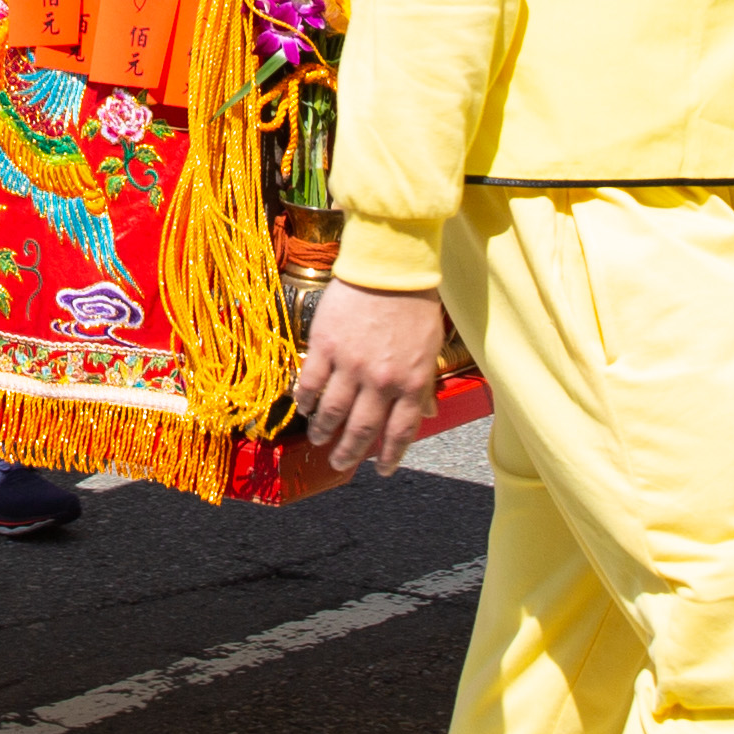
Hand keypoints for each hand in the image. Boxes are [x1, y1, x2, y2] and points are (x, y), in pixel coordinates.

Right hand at [296, 280, 450, 483]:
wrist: (390, 264)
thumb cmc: (415, 303)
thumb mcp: (431, 347)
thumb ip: (426, 384)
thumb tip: (429, 413)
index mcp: (411, 383)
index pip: (400, 431)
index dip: (390, 455)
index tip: (382, 469)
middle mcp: (381, 381)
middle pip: (362, 429)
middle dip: (350, 452)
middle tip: (341, 462)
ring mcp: (351, 365)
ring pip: (333, 412)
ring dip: (323, 431)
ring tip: (318, 438)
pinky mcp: (325, 347)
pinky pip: (311, 383)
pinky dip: (305, 400)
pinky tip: (303, 407)